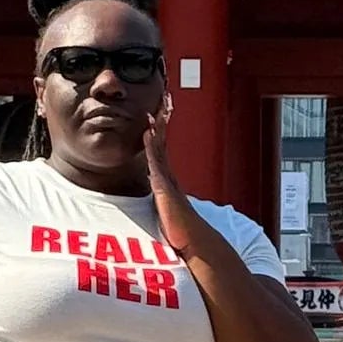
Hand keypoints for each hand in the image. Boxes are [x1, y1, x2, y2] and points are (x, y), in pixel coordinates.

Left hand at [140, 96, 201, 253]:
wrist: (195, 242)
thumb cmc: (181, 233)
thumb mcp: (168, 214)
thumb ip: (164, 205)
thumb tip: (158, 203)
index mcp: (168, 182)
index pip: (162, 151)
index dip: (160, 133)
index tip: (158, 115)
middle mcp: (169, 177)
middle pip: (164, 143)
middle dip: (164, 121)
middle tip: (164, 100)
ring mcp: (168, 181)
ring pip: (161, 148)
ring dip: (158, 128)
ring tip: (156, 109)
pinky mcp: (164, 188)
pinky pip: (156, 162)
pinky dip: (152, 147)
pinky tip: (148, 133)